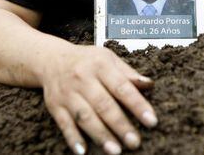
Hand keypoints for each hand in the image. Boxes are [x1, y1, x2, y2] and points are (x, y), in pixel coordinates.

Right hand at [41, 45, 156, 154]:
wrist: (52, 60)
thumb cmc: (87, 60)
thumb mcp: (109, 59)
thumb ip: (128, 73)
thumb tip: (149, 84)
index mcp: (100, 65)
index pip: (122, 87)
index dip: (137, 105)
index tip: (151, 120)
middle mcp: (83, 79)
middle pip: (103, 105)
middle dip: (120, 125)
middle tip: (135, 142)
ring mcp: (67, 94)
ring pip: (85, 117)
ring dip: (100, 135)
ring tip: (115, 150)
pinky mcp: (55, 106)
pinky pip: (64, 124)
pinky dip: (73, 138)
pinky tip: (83, 151)